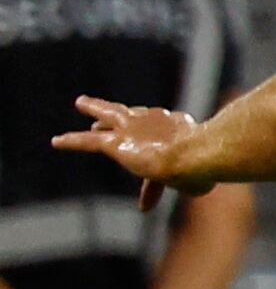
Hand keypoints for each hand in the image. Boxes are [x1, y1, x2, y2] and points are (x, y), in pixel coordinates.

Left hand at [54, 95, 207, 208]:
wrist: (196, 155)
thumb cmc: (205, 167)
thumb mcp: (200, 175)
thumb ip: (191, 178)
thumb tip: (196, 184)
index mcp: (179, 127)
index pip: (164, 137)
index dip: (160, 155)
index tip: (155, 183)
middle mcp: (155, 121)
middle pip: (134, 113)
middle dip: (120, 111)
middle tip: (105, 111)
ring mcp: (133, 129)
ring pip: (108, 114)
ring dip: (94, 108)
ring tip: (81, 103)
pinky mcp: (115, 143)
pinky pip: (88, 141)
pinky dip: (72, 141)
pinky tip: (57, 142)